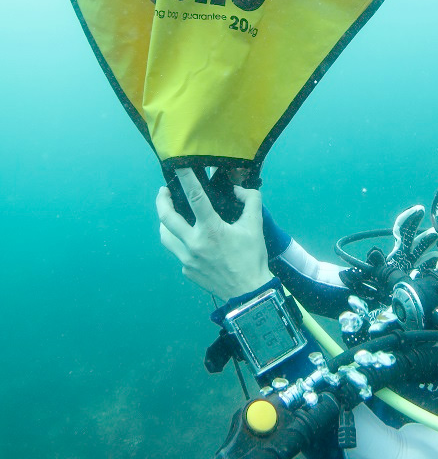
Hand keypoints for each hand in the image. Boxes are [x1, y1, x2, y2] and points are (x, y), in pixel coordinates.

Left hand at [156, 167, 272, 300]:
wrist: (248, 293)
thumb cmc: (252, 257)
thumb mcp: (255, 226)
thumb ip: (250, 201)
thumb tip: (239, 188)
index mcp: (211, 229)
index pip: (195, 197)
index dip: (185, 178)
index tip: (178, 165)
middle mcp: (194, 243)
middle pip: (166, 218)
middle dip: (161, 201)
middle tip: (163, 191)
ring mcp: (187, 259)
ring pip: (166, 236)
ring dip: (165, 223)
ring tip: (171, 215)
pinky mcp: (187, 270)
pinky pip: (179, 252)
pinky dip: (182, 242)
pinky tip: (192, 241)